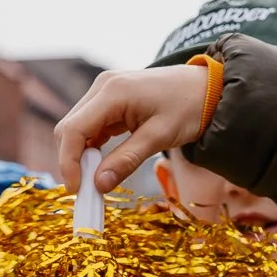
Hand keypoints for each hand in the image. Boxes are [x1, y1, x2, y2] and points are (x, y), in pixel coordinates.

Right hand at [56, 66, 211, 193]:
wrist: (208, 88)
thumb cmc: (189, 107)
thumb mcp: (159, 137)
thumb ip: (127, 160)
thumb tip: (98, 185)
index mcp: (112, 91)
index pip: (74, 129)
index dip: (68, 162)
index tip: (77, 189)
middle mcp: (102, 86)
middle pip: (70, 128)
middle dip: (73, 160)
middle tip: (86, 190)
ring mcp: (105, 91)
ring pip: (78, 128)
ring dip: (82, 155)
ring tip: (95, 180)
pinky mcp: (111, 99)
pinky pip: (92, 125)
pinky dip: (93, 146)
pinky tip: (103, 164)